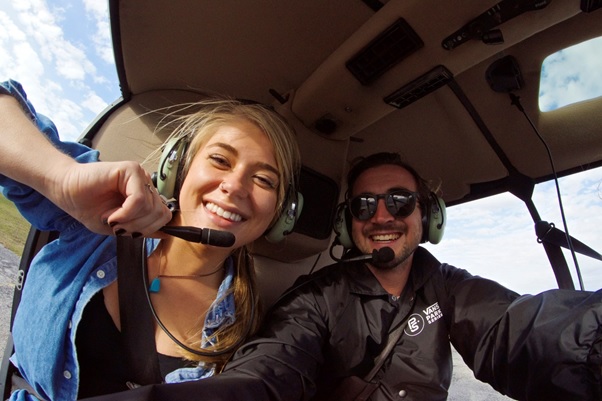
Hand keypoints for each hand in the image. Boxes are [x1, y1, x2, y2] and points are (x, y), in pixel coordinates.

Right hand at [47, 160, 171, 236]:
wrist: (66, 191)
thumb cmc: (89, 207)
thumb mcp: (120, 226)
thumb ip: (143, 228)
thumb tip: (167, 234)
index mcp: (147, 196)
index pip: (164, 217)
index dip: (147, 230)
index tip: (126, 232)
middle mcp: (146, 184)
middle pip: (160, 214)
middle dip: (138, 227)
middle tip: (118, 227)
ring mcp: (140, 175)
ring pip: (150, 208)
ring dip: (129, 221)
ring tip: (112, 219)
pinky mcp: (130, 169)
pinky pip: (139, 199)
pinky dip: (126, 213)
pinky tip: (112, 215)